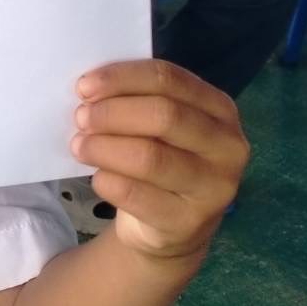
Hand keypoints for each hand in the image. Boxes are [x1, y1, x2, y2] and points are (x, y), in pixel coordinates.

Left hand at [72, 59, 247, 260]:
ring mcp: (213, 188)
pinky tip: (98, 177)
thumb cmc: (164, 158)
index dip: (122, 78)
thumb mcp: (162, 124)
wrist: (175, 227)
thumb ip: (138, 100)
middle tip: (80, 117)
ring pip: (149, 157)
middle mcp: (227, 146)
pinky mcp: (188, 222)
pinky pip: (135, 195)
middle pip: (163, 115)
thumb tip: (90, 90)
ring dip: (103, 147)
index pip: (169, 79)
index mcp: (220, 109)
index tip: (84, 86)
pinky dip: (107, 181)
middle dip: (111, 113)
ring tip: (79, 146)